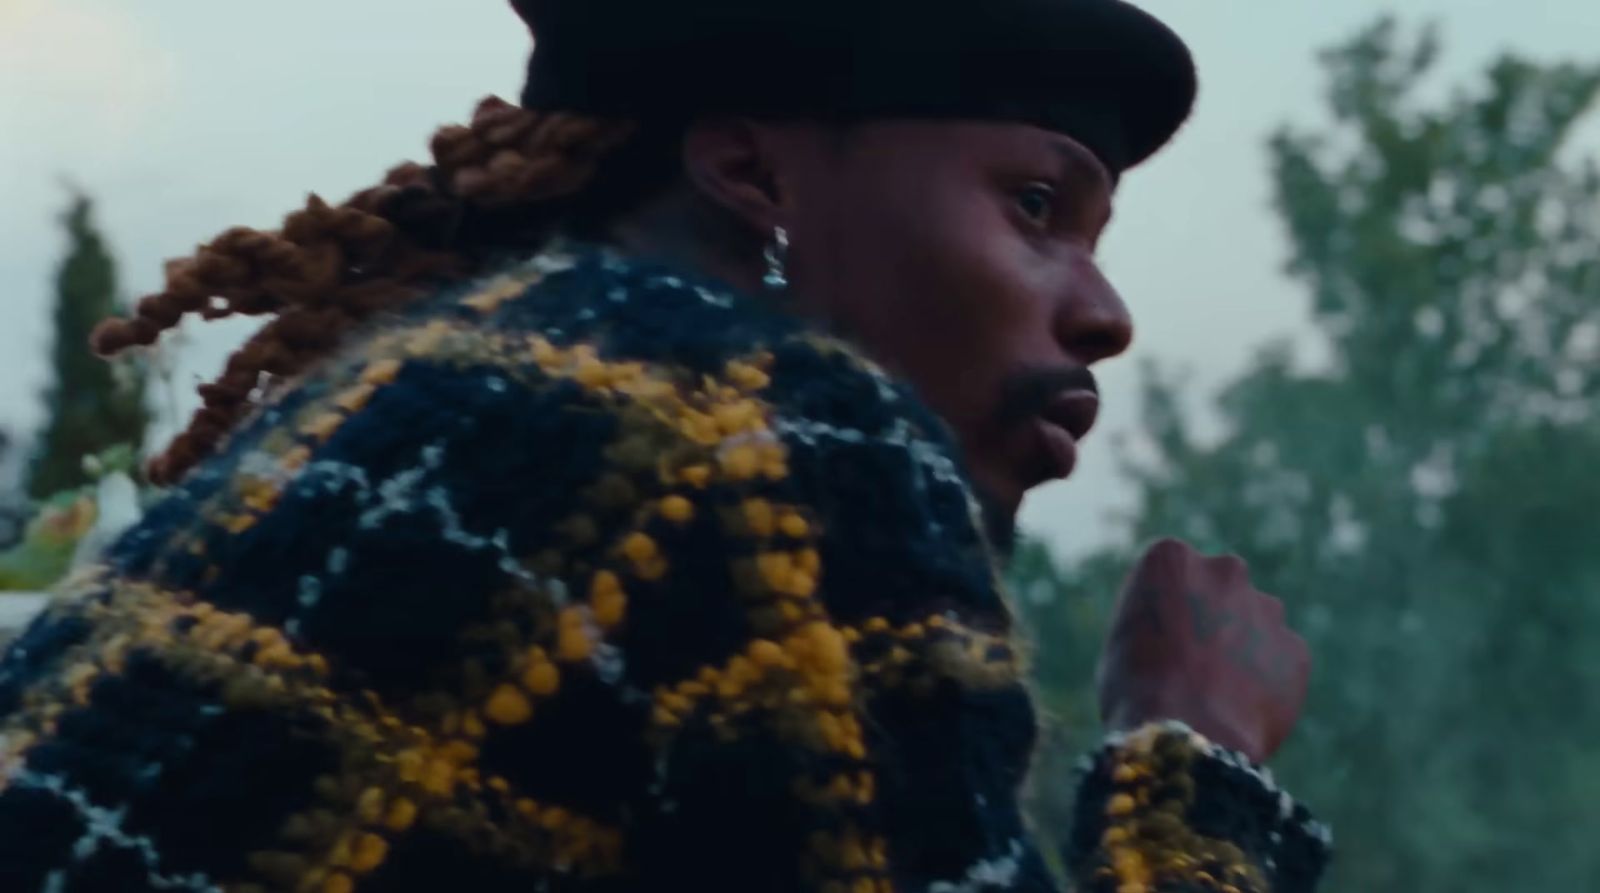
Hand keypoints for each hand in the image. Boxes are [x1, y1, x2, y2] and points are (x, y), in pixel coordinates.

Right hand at [1096, 538, 1309, 763]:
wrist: (1188, 734)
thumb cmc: (1135, 690)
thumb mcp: (1122, 640)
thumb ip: (1156, 621)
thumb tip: (1171, 636)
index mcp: (1171, 557)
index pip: (1170, 571)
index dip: (1164, 608)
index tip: (1156, 638)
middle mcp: (1224, 570)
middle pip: (1219, 587)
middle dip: (1211, 615)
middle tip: (1192, 662)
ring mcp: (1267, 608)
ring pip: (1255, 622)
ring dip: (1242, 645)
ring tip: (1217, 694)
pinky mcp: (1296, 649)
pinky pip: (1280, 661)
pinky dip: (1267, 680)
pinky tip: (1241, 710)